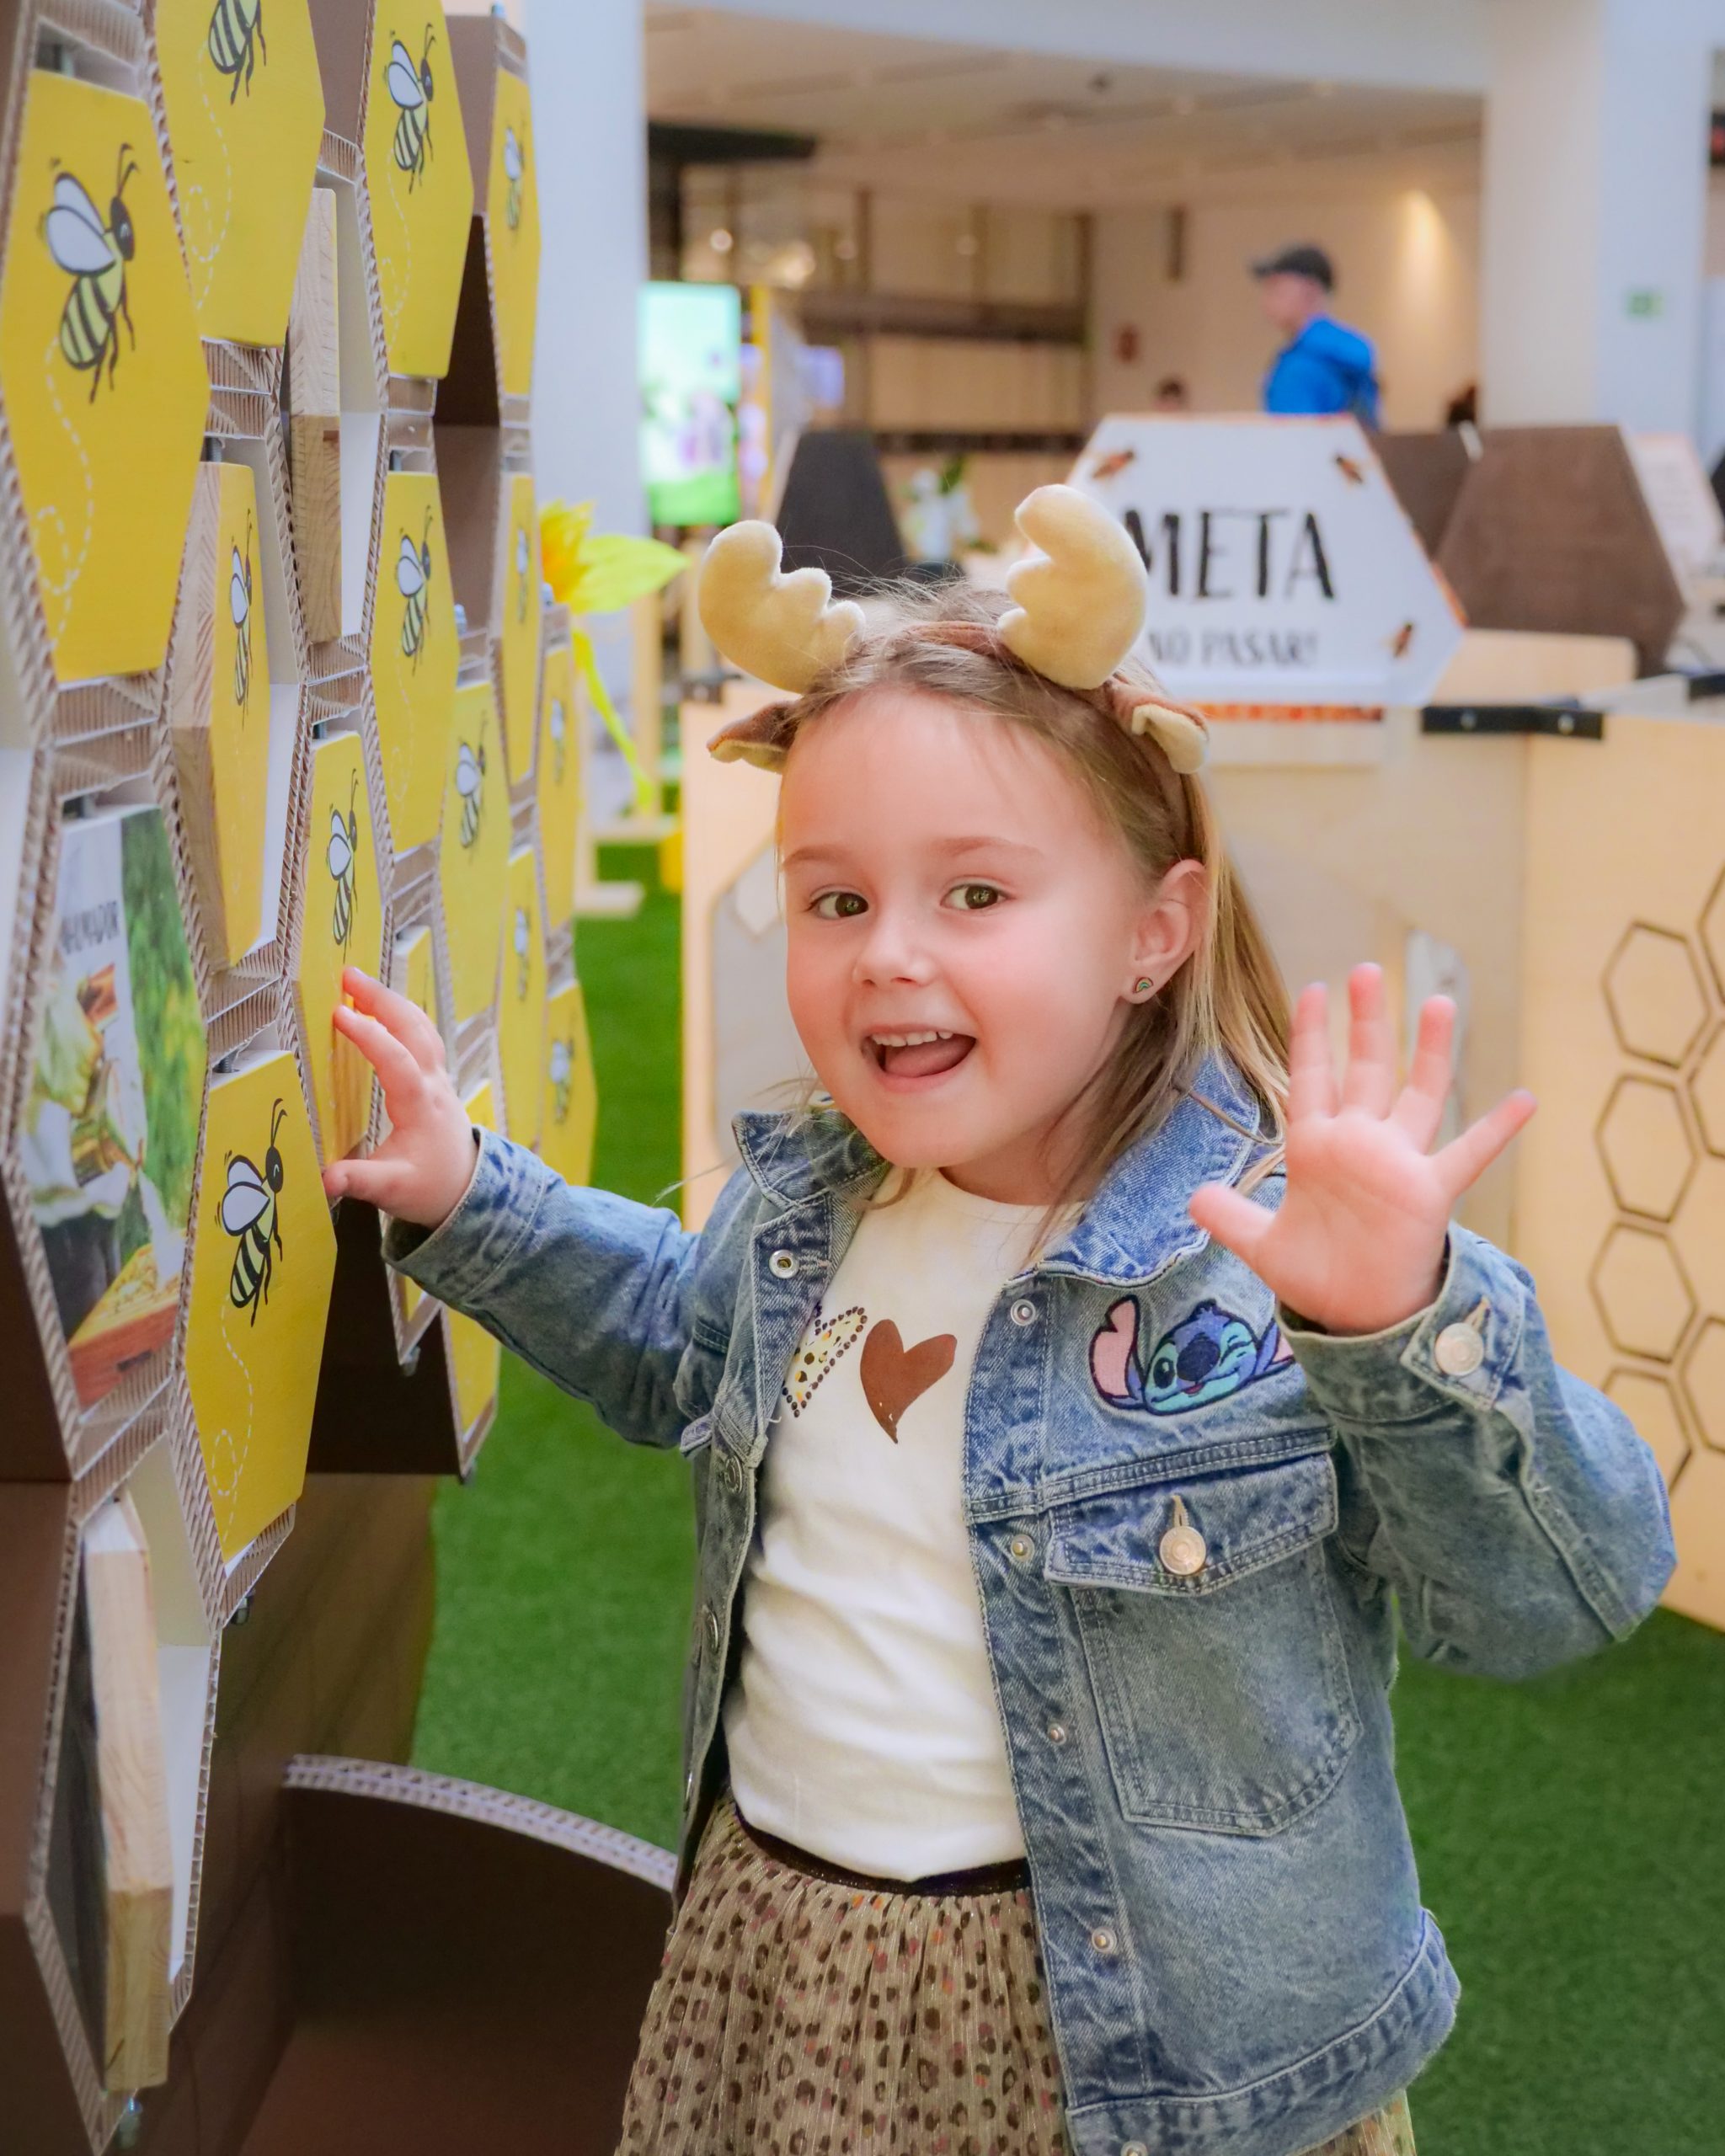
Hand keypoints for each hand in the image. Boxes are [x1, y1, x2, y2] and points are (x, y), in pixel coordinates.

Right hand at [319, 968, 476, 1226]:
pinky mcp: (435, 1078)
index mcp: (421, 1107)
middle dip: (382, 1000)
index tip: (339, 1015)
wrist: (468, 1188)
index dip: (370, 1037)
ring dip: (391, 1002)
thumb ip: (359, 1181)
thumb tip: (325, 1180)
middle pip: (414, 1031)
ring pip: (420, 1027)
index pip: (397, 1062)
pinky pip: (421, 1035)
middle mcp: (433, 1084)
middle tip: (347, 975)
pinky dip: (400, 1015)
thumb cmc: (430, 1187)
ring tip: (357, 982)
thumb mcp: (392, 1191)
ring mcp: (438, 1077)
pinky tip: (380, 1005)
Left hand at [1188, 964, 1534, 1334]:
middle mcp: (1360, 1144)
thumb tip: (1192, 1200)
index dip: (1310, 1036)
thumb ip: (1231, 1217)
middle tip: (1366, 972)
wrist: (1357, 1314)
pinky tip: (1525, 1100)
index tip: (1312, 990)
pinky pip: (1469, 1154)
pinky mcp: (1429, 1192)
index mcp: (1316, 1147)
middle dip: (1365, 1023)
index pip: (1311, 1078)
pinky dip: (1496, 1129)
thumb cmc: (1317, 1274)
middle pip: (1365, 1070)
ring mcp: (1398, 1163)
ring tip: (1438, 1001)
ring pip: (1418, 1094)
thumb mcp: (1263, 1245)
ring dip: (1429, 1051)